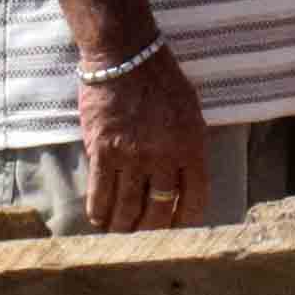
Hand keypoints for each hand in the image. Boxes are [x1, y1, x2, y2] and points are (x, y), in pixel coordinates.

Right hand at [79, 46, 212, 233]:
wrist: (125, 56)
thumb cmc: (162, 81)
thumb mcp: (191, 112)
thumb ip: (190, 146)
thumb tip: (185, 180)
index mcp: (191, 146)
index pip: (195, 198)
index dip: (185, 220)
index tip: (178, 229)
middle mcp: (163, 155)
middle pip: (159, 209)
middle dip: (152, 230)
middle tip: (145, 237)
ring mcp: (131, 155)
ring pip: (127, 207)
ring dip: (123, 227)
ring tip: (121, 232)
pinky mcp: (101, 151)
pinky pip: (99, 192)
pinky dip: (99, 212)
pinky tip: (99, 220)